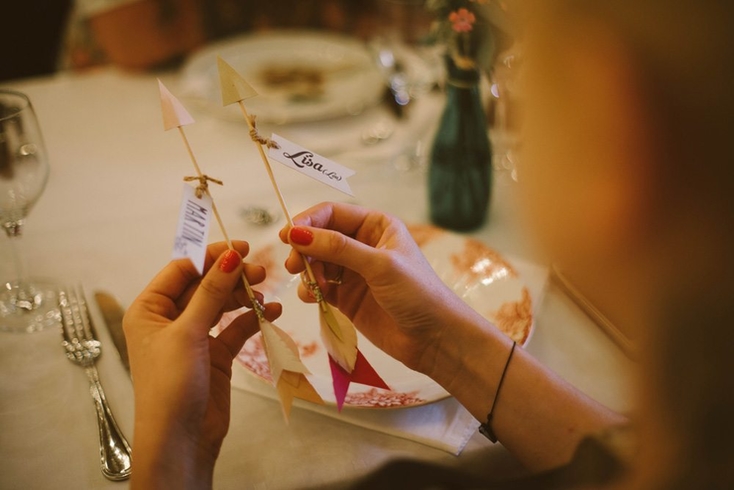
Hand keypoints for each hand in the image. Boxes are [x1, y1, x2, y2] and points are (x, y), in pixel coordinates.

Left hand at [123, 241, 280, 488]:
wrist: (181, 440)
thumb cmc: (171, 385)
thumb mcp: (189, 333)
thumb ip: (211, 292)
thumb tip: (229, 256)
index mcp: (149, 310)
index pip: (181, 270)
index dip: (210, 256)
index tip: (241, 248)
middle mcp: (169, 320)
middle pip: (204, 285)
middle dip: (231, 276)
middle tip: (260, 271)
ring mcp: (193, 337)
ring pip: (222, 305)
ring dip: (244, 297)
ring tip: (266, 294)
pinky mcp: (214, 355)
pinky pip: (235, 329)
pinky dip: (253, 320)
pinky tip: (272, 313)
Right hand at [278, 202, 483, 374]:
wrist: (435, 339)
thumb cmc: (417, 293)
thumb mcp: (379, 265)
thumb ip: (338, 248)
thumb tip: (297, 234)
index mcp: (376, 225)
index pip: (332, 213)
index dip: (308, 222)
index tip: (288, 237)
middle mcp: (363, 244)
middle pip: (319, 237)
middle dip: (304, 249)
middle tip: (293, 266)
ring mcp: (353, 272)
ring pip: (316, 262)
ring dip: (306, 270)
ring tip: (310, 286)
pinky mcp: (346, 298)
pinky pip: (318, 286)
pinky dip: (309, 289)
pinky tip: (311, 297)